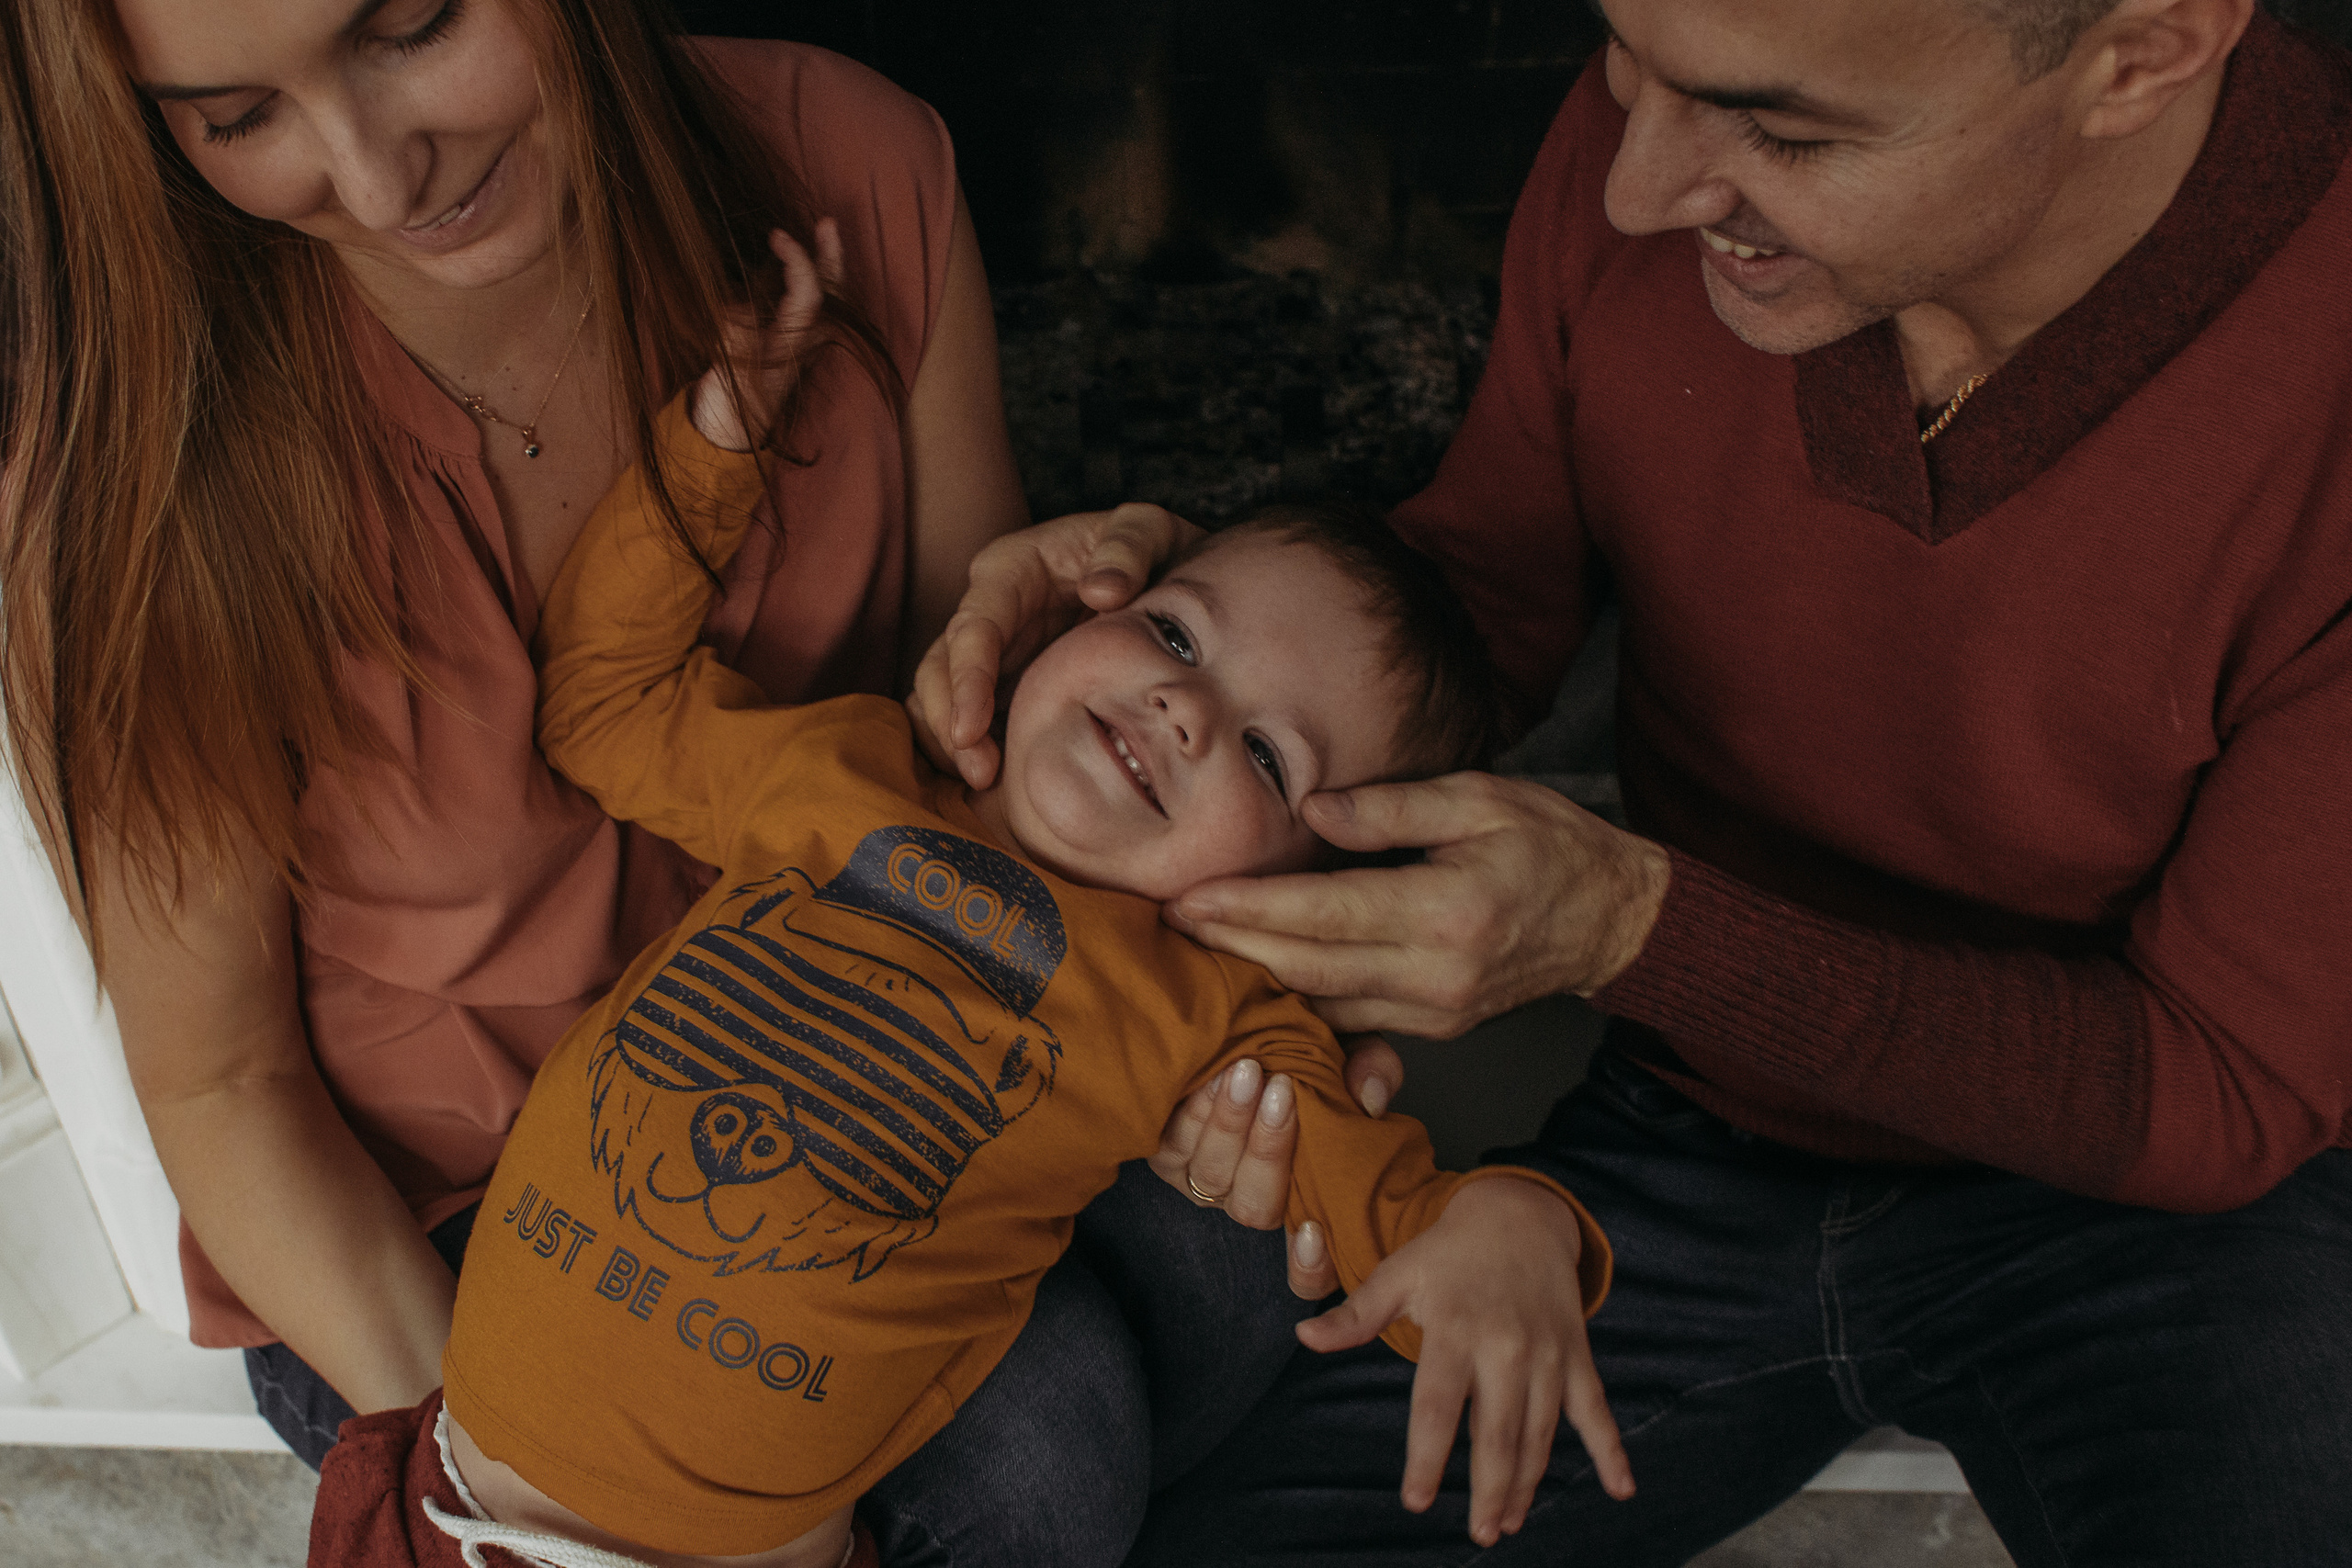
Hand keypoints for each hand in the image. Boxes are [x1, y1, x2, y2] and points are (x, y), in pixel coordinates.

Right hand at [690, 221, 844, 451]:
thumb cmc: (729, 403)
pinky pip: (806, 305)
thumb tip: (742, 298)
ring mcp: (800, 345)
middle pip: (830, 292)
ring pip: (823, 298)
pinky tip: (790, 266)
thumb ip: (737, 327)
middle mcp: (806, 342)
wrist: (729, 436)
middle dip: (831, 255)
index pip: (810, 292)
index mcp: (795, 344)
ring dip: (823, 265)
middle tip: (828, 223)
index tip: (777, 235)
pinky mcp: (788, 346)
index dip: (798, 259)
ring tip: (821, 233)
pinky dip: (805, 281)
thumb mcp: (728, 361)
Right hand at [906, 502, 1201, 786]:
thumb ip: (1127, 548)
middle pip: (940, 666)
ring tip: (983, 785)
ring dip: (950, 742)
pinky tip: (994, 787)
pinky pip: (964, 718)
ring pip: (939, 697)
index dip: (967, 679)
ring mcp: (993, 652)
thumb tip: (1101, 591)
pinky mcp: (1004, 685)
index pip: (974, 625)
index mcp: (1012, 571)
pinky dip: (966, 751)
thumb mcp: (1147, 531)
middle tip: (981, 775)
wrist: (1168, 576)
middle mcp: (989, 611)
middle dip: (949, 721)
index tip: (971, 727)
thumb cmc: (1151, 549)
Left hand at [1147, 1036, 1403, 1297]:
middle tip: (1283, 1088)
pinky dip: (1195, 1110)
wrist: (1246, 1027)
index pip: (1310, 1271)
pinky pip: (1173, 1147)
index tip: (1311, 1228)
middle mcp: (1253, 1200)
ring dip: (1230, 1123)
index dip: (1309, 1266)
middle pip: (1254, 1209)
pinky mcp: (1167, 1157)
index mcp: (1305, 1199)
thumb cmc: (1305, 1051)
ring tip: (1248, 1071)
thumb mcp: (1354, 1051)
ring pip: (1211, 1178)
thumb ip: (1375, 1070)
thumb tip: (1368, 1098)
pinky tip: (1215, 1073)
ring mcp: (1207, 1183)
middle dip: (1268, 1150)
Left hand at [1166, 773, 1672, 1037]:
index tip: (1189, 897)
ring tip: (1196, 949)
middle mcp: (1438, 974)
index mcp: (1447, 911)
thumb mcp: (1481, 799)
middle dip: (1232, 948)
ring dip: (1257, 979)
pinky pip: (1351, 1019)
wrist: (1614, 920)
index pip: (1326, 914)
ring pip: (1323, 1004)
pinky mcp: (1436, 1027)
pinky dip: (1299, 999)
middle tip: (1167, 923)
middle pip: (1309, 969)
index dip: (1250, 908)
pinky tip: (1257, 974)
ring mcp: (1437, 1010)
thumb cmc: (1550, 844)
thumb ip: (1392, 807)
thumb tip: (1313, 808)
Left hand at [1297, 1176, 1633, 1544]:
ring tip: (1508, 1522)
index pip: (1437, 1405)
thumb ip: (1355, 1315)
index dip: (1426, 1456)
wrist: (1519, 1214)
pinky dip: (1610, 1450)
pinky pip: (1596, 1409)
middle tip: (1479, 1533)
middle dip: (1488, 1487)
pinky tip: (1621, 1489)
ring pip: (1540, 1431)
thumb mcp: (1398, 1275)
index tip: (1415, 1500)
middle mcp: (1504, 1344)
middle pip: (1496, 1430)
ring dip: (1527, 1482)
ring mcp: (1546, 1352)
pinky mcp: (1576, 1355)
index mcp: (1454, 1328)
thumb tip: (1302, 1336)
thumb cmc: (1448, 1254)